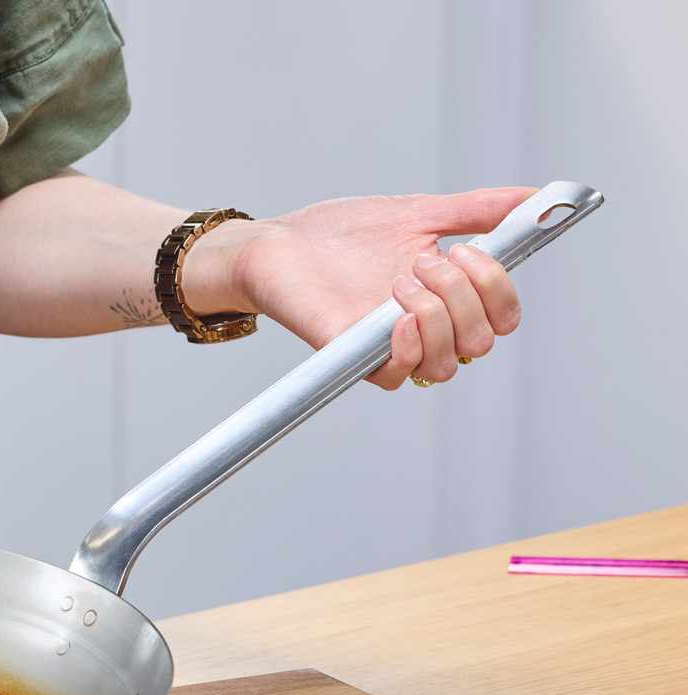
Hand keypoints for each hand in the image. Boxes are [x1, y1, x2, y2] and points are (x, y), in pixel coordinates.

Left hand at [185, 188, 530, 389]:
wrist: (279, 243)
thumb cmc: (342, 233)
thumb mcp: (418, 213)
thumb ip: (476, 210)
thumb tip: (536, 198)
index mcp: (446, 298)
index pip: (502, 317)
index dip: (499, 290)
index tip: (469, 251)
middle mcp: (424, 329)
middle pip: (481, 341)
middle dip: (464, 296)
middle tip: (424, 261)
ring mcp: (388, 346)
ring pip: (447, 362)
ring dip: (437, 316)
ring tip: (400, 281)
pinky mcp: (352, 356)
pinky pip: (399, 375)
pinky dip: (409, 346)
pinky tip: (398, 316)